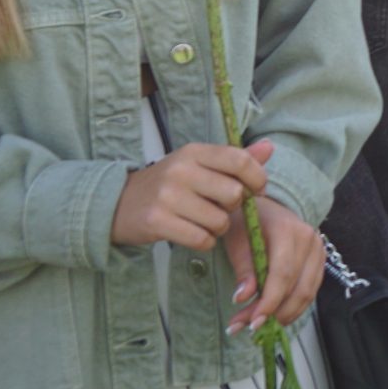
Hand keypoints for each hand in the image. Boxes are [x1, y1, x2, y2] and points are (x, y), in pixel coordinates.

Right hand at [111, 138, 269, 250]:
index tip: (255, 191)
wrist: (117, 203)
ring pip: (219, 221)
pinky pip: (201, 239)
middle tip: (219, 209)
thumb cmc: (168, 184)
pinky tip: (191, 233)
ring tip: (202, 222)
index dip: (257, 178)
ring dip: (217, 228)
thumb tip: (270, 147)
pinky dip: (203, 241)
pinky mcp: (157, 221)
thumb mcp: (198, 164)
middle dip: (233, 208)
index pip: (240, 159)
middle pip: (234, 193)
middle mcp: (181, 170)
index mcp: (194, 152)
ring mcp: (167, 196)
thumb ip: (235, 158)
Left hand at [223, 187, 325, 332]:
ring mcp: (319, 250)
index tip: (253, 322)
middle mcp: (310, 239)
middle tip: (250, 327)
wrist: (267, 206)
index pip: (283, 273)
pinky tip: (276, 314)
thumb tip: (242, 297)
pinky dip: (294, 307)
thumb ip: (243, 268)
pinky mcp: (320, 261)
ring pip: (307, 293)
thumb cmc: (249, 220)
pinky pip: (311, 290)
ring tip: (261, 325)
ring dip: (285, 314)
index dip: (269, 301)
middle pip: (297, 287)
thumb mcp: (237, 239)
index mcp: (288, 230)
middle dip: (274, 312)